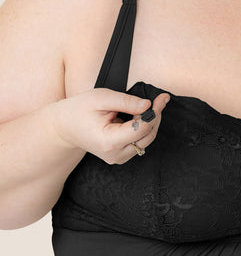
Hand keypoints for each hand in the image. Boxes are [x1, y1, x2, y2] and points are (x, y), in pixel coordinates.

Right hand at [50, 88, 169, 163]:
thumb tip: (148, 105)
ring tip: (151, 104)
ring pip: (146, 140)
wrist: (64, 127)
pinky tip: (141, 115)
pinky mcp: (121, 155)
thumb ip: (126, 102)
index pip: (142, 129)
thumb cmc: (80, 110)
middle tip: (161, 98)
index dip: (154, 112)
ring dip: (152, 122)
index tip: (162, 97)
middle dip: (156, 116)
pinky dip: (144, 128)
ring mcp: (118, 158)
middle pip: (148, 136)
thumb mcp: (101, 98)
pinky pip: (140, 141)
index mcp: (109, 141)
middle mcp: (115, 154)